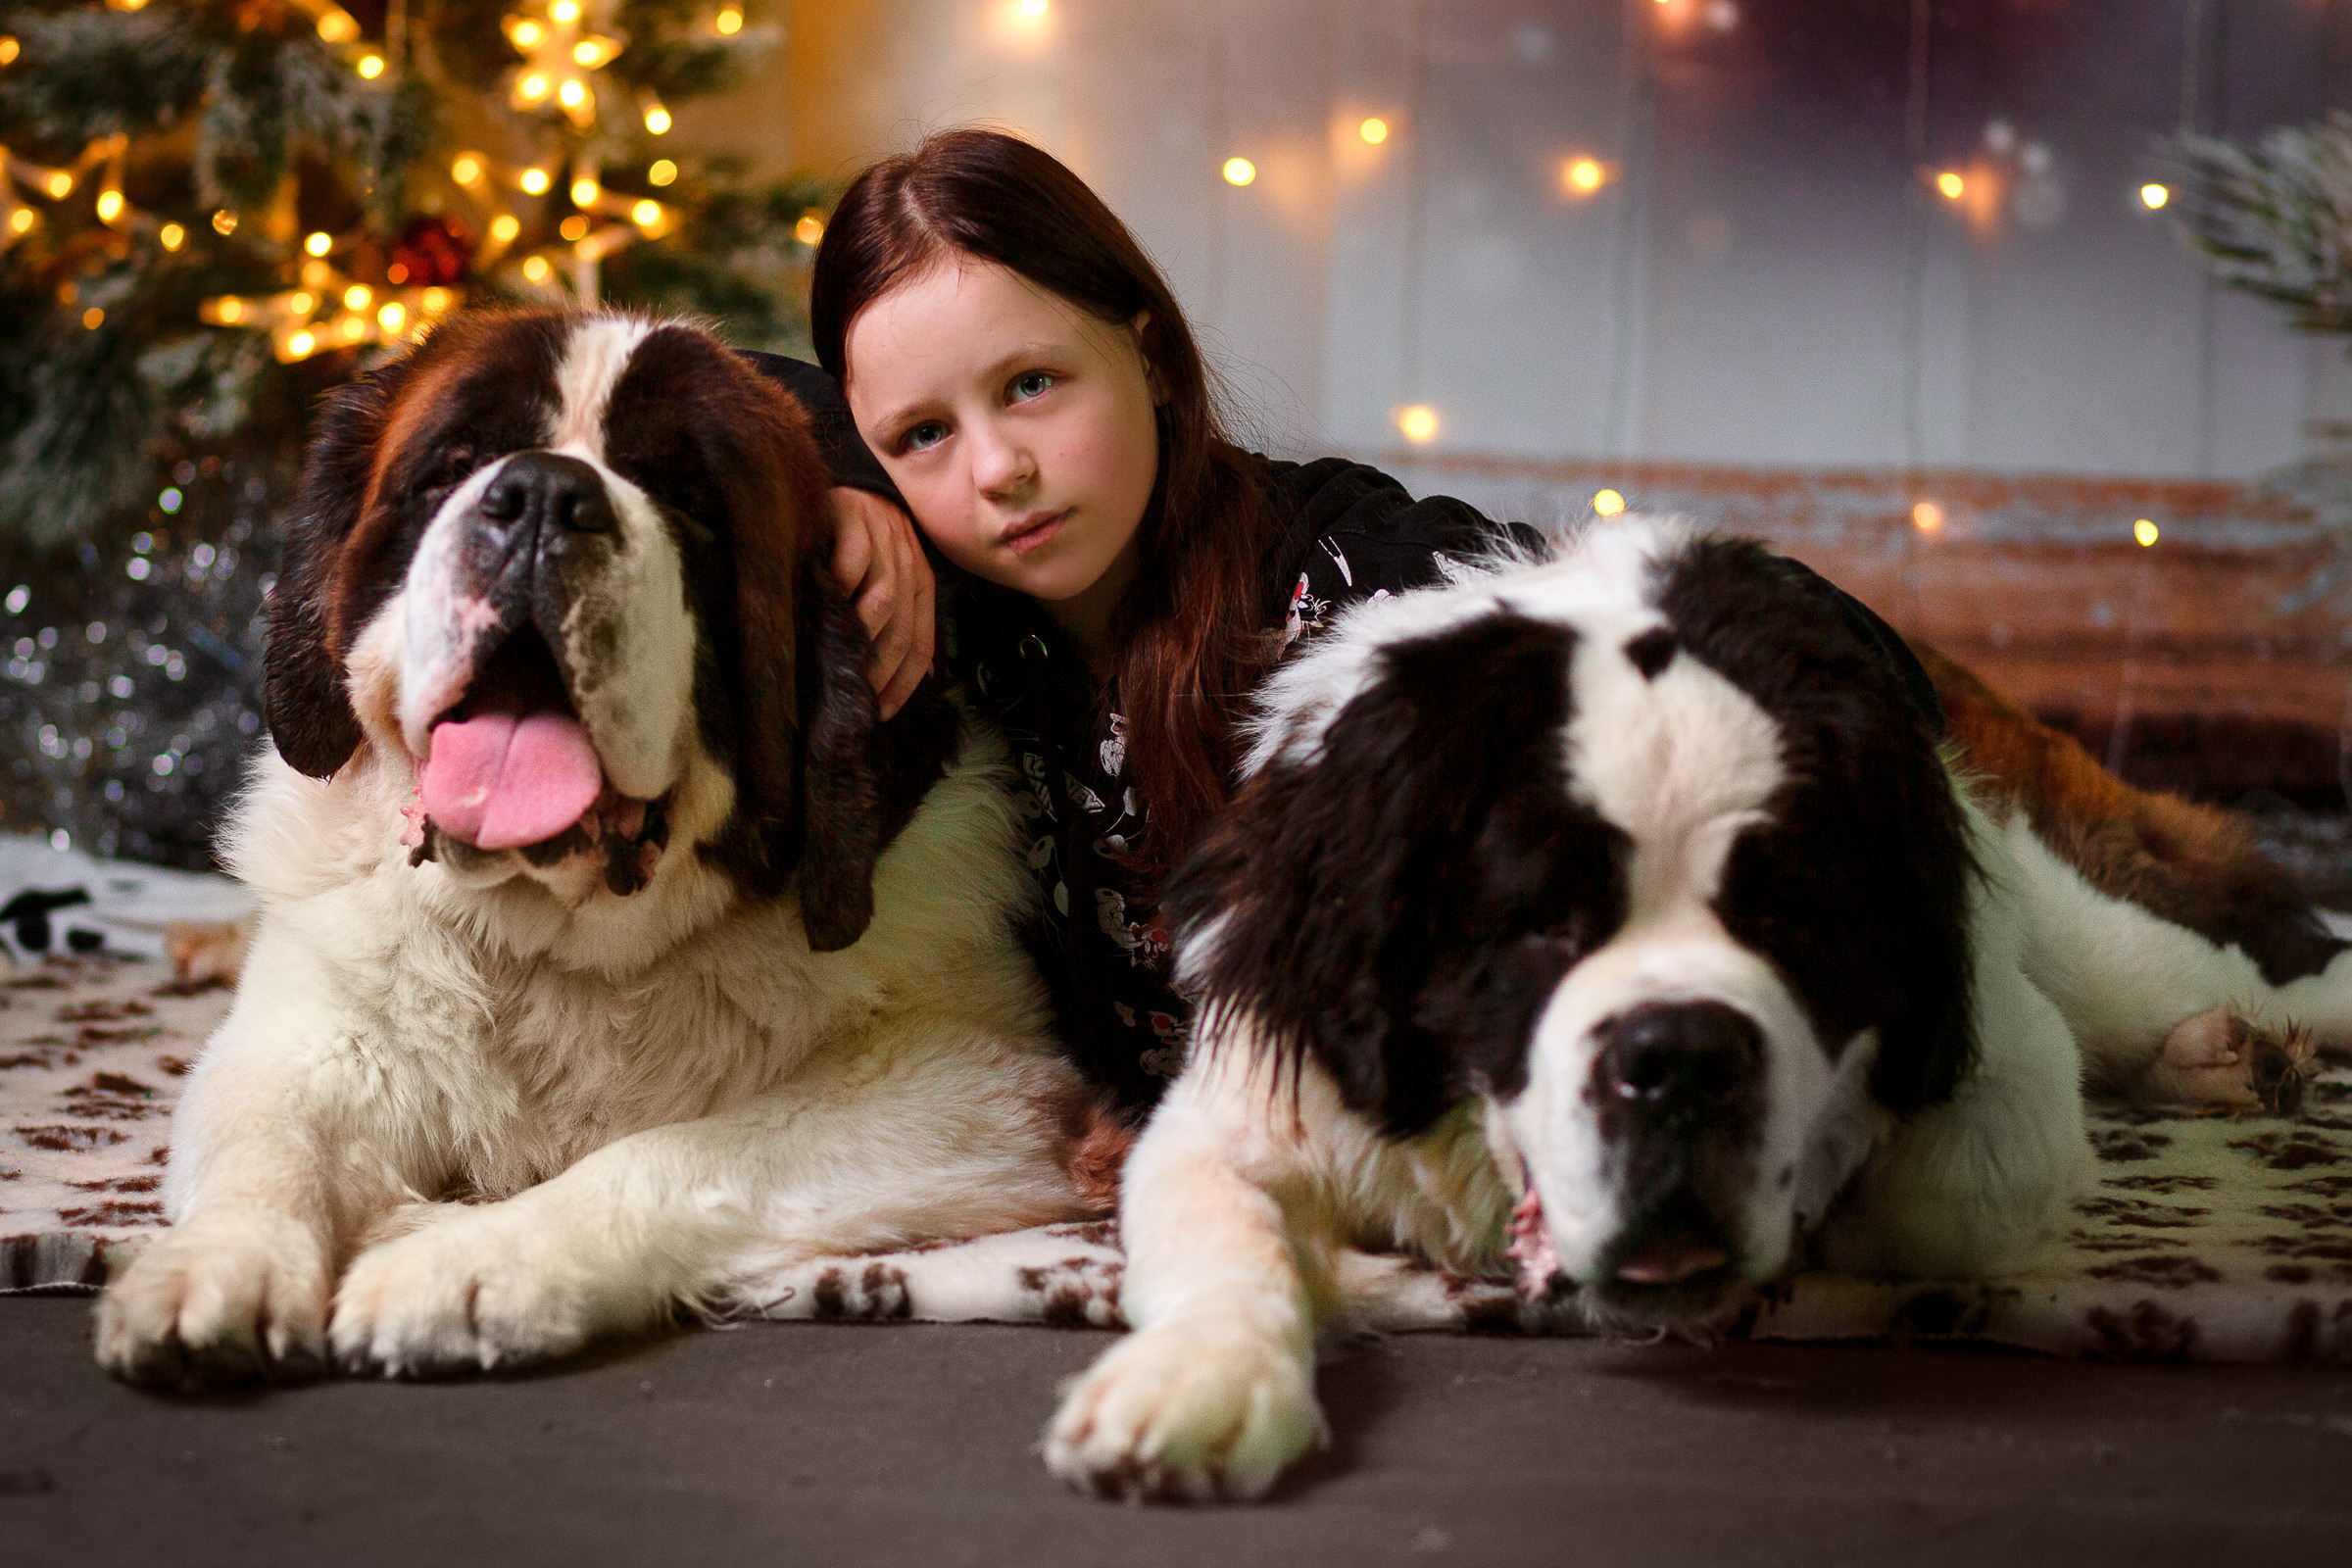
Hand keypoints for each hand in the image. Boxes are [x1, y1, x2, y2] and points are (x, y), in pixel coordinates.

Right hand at [829, 486, 934, 720]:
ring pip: (885, 595)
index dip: (904, 680)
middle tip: (856, 696)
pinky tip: (825, 604)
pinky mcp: (851, 513)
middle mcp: (907, 559)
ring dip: (864, 631)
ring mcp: (881, 534)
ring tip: (842, 660)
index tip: (882, 712)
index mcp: (919, 580)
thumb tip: (922, 675)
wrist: (831, 478)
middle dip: (882, 666)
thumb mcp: (879, 579)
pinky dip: (842, 583)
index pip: (920, 640)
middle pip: (902, 624)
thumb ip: (896, 619)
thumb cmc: (849, 540)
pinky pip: (854, 557)